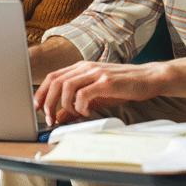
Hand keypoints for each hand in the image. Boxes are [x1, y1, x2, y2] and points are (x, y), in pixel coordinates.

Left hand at [34, 61, 165, 125]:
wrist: (147, 78)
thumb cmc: (123, 85)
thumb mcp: (96, 96)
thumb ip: (76, 105)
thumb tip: (59, 117)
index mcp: (81, 68)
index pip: (52, 77)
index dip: (42, 93)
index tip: (38, 109)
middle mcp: (86, 67)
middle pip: (55, 81)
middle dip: (48, 102)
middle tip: (50, 118)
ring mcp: (96, 73)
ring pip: (66, 86)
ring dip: (63, 105)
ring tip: (71, 115)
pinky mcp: (106, 82)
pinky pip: (84, 94)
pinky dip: (80, 106)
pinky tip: (87, 112)